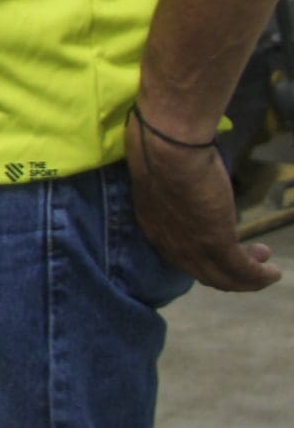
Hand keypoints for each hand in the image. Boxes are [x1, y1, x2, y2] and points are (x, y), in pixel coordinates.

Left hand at [125, 108, 277, 291]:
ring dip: (248, 279)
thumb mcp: (166, 181)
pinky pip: (242, 271)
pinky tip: (272, 272)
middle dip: (230, 272)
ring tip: (267, 271)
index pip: (182, 258)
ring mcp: (192, 247)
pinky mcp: (216, 243)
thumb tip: (190, 188)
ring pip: (225, 278)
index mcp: (156, 229)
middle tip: (252, 258)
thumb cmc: (164, 152)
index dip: (206, 260)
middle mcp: (170, 246)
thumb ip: (176, 193)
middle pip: (204, 273)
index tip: (226, 248)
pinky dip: (259, 276)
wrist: (165, 148)